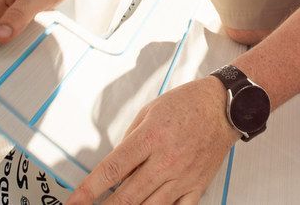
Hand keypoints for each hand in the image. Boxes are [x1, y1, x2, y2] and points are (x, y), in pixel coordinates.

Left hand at [67, 77, 237, 204]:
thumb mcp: (149, 111)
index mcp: (151, 137)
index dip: (89, 189)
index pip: (112, 169)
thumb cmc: (189, 104)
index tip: (75, 201)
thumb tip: (115, 166)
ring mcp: (182, 176)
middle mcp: (166, 160)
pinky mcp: (197, 185)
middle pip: (127, 196)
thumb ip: (130, 140)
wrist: (225, 107)